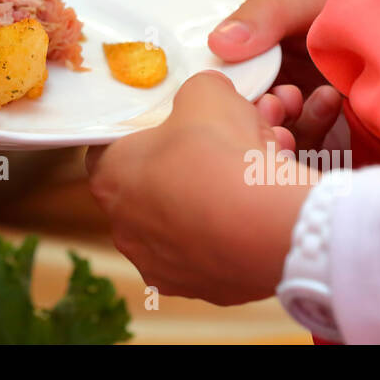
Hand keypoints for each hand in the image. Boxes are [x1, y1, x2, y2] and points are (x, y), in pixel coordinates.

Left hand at [86, 72, 313, 305]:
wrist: (269, 224)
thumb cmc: (223, 155)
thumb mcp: (207, 93)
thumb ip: (197, 90)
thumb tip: (207, 94)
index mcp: (110, 177)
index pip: (111, 149)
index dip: (145, 134)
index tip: (174, 128)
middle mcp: (124, 228)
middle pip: (153, 185)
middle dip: (187, 166)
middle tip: (223, 150)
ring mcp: (159, 263)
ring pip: (185, 221)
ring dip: (211, 199)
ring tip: (250, 178)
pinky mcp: (197, 289)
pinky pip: (212, 252)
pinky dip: (231, 234)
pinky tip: (256, 212)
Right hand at [210, 0, 342, 152]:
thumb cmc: (367, 4)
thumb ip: (265, 13)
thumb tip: (218, 43)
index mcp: (263, 60)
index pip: (230, 83)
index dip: (227, 88)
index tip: (236, 84)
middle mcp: (279, 92)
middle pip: (248, 118)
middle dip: (255, 113)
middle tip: (274, 100)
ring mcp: (307, 121)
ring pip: (274, 140)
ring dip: (284, 123)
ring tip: (304, 97)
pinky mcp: (336, 146)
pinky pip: (309, 155)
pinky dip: (312, 133)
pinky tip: (329, 104)